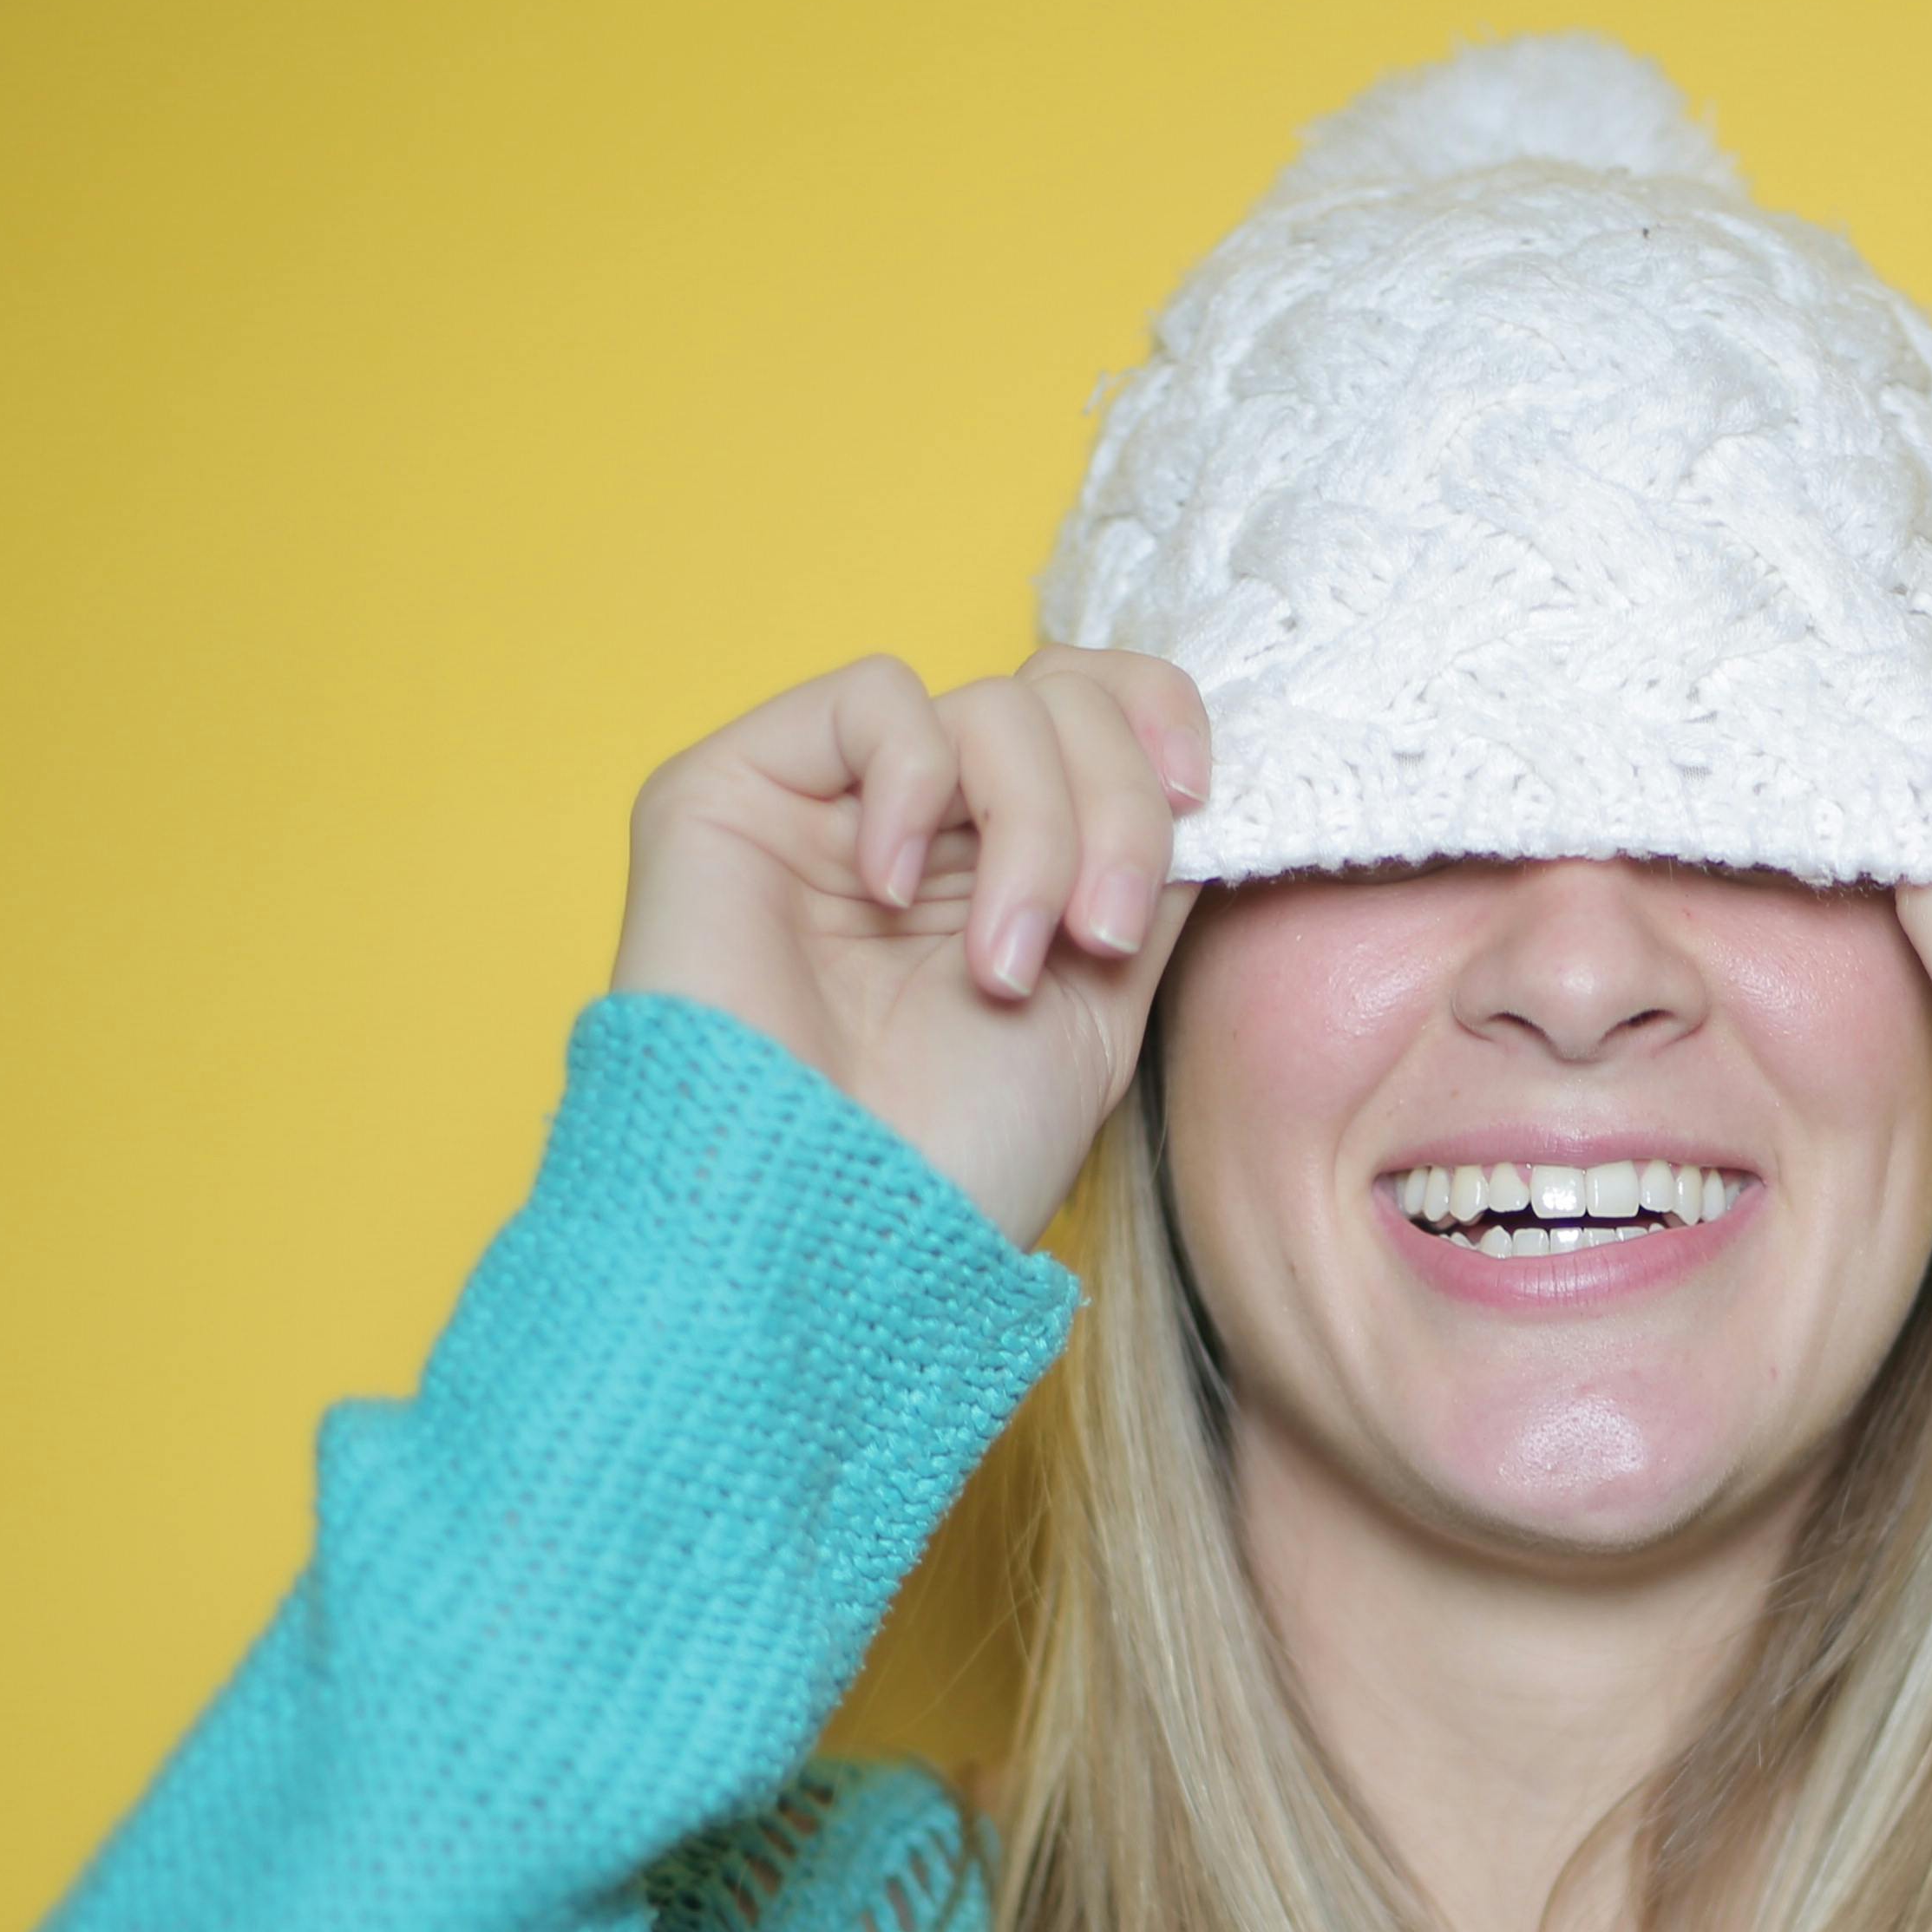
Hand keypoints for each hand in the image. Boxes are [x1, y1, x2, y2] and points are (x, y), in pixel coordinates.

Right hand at [607, 648, 1210, 1242]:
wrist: (829, 1235)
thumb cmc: (955, 1159)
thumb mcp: (1102, 1009)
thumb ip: (1142, 879)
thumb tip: (1196, 773)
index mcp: (1005, 867)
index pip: (1097, 710)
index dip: (1159, 720)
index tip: (1200, 799)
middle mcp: (924, 827)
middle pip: (1062, 701)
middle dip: (1114, 808)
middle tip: (1098, 938)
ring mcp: (828, 805)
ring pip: (989, 703)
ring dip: (1034, 828)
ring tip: (1003, 964)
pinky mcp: (730, 790)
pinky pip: (872, 695)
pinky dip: (914, 780)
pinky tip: (888, 893)